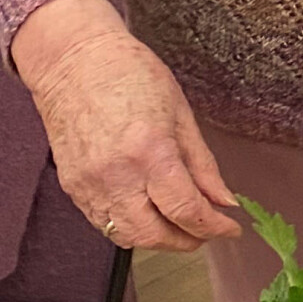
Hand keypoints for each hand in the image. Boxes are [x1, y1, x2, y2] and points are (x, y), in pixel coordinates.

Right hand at [12, 0, 242, 252]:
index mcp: (149, 152)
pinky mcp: (72, 187)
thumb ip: (203, 165)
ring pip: (126, 236)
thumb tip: (224, 201)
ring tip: (178, 224)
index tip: (230, 228)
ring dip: (157, 238)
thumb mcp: (181, 113)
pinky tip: (147, 212)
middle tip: (205, 231)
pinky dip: (130, 227)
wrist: (73, 61)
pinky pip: (103, 224)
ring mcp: (88, 185)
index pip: (186, 211)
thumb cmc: (130, 74)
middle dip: (186, 240)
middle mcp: (115, 175)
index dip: (214, 228)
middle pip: (155, 234)